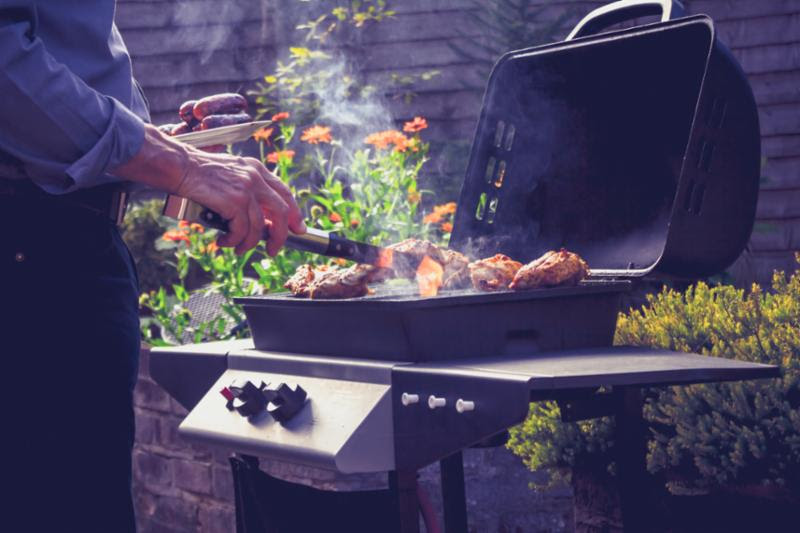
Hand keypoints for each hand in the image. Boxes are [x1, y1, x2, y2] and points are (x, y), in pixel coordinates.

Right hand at [114, 124, 305, 255]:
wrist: (179, 166)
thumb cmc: (199, 173)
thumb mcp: (231, 173)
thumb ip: (247, 188)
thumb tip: (259, 218)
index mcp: (257, 169)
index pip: (284, 193)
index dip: (294, 214)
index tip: (297, 229)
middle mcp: (255, 178)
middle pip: (281, 211)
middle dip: (280, 235)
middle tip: (273, 249)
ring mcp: (246, 189)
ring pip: (259, 226)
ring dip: (249, 244)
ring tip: (238, 249)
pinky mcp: (234, 201)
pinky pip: (242, 230)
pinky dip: (234, 241)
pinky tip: (225, 242)